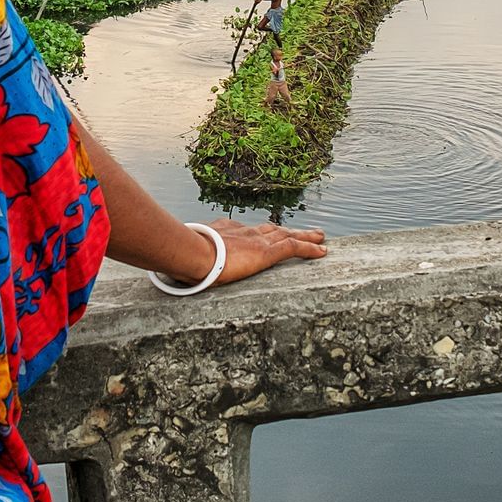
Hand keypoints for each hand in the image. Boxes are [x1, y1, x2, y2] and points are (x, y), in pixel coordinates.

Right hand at [186, 218, 325, 287]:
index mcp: (225, 232)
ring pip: (287, 235)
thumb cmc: (182, 257)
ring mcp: (255, 240)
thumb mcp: (186, 256)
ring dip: (305, 236)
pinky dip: (309, 249)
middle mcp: (243, 232)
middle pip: (272, 229)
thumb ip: (189, 261)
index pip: (247, 231)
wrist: (191, 251)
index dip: (260, 233)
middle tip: (303, 230)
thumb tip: (178, 272)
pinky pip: (293, 248)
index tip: (265, 234)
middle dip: (287, 230)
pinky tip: (323, 251)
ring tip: (320, 237)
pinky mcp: (265, 252)